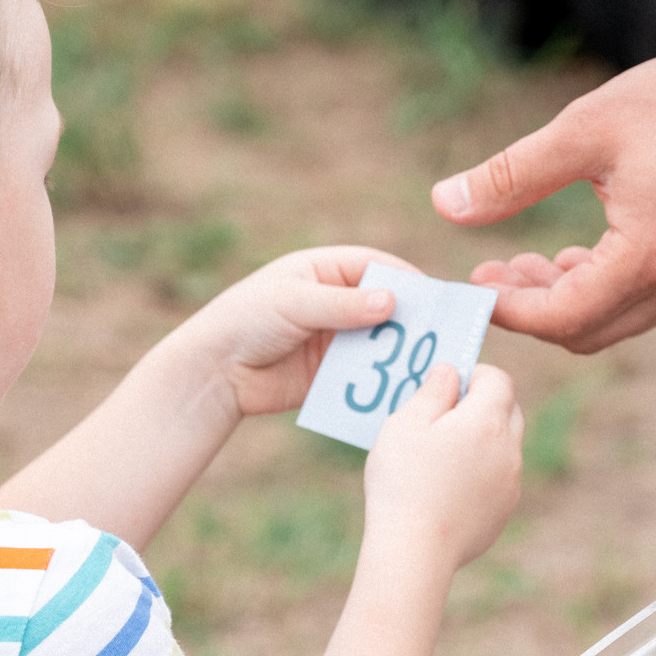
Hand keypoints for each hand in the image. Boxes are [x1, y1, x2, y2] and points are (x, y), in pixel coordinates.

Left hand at [167, 245, 414, 419]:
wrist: (213, 372)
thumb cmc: (245, 320)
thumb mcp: (292, 303)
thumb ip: (341, 304)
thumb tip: (391, 301)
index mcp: (323, 270)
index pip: (375, 266)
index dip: (405, 279)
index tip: (435, 297)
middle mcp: (334, 302)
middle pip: (384, 305)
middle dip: (409, 320)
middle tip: (442, 335)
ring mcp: (333, 338)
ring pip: (378, 341)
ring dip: (399, 352)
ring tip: (428, 366)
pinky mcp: (330, 373)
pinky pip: (363, 373)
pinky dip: (381, 379)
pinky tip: (400, 389)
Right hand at [362, 365, 523, 571]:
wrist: (415, 551)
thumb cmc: (404, 482)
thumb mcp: (405, 425)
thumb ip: (432, 392)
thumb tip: (450, 372)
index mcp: (487, 421)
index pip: (498, 379)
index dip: (475, 373)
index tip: (448, 384)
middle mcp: (509, 450)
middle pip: (509, 411)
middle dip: (483, 404)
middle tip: (445, 414)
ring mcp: (510, 484)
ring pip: (506, 447)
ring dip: (483, 440)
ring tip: (442, 453)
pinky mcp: (503, 512)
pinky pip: (499, 479)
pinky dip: (481, 473)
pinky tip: (447, 487)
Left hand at [431, 9, 655, 352]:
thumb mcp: (587, 128)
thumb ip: (512, 175)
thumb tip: (445, 205)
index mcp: (647, 258)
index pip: (560, 319)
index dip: (508, 309)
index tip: (472, 283)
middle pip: (587, 333)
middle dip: (533, 310)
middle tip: (492, 269)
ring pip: (619, 320)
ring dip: (569, 300)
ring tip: (529, 259)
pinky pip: (649, 299)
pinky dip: (607, 288)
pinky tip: (584, 249)